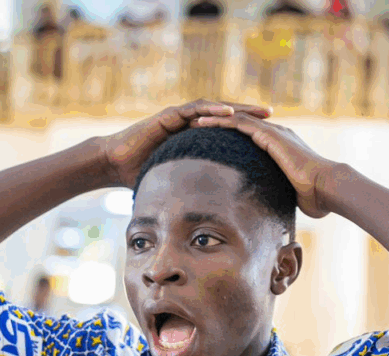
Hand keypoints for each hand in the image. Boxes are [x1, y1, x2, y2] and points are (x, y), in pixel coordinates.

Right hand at [100, 99, 271, 187]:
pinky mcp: (169, 116)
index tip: (267, 133)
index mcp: (193, 135)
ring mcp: (179, 116)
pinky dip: (212, 110)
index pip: (224, 129)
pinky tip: (229, 113)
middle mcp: (188, 121)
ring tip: (259, 110)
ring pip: (214, 108)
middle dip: (249, 113)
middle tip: (272, 113)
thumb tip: (202, 214)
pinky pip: (194, 110)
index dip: (246, 129)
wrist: (116, 163)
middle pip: (224, 114)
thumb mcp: (173, 182)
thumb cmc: (140, 173)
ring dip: (237, 108)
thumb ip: (189, 190)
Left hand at [191, 112, 336, 217]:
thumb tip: (270, 213)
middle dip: (219, 123)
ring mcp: (273, 132)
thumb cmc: (314, 197)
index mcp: (280, 146)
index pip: (250, 136)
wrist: (325, 187)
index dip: (229, 136)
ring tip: (193, 120)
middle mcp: (276, 134)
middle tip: (197, 125)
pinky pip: (239, 124)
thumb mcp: (289, 195)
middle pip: (240, 124)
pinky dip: (220, 122)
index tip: (211, 140)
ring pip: (236, 120)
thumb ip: (277, 196)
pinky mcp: (269, 135)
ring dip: (214, 119)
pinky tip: (204, 123)